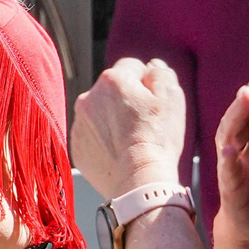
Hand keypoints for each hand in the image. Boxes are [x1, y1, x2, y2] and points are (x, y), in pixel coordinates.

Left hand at [71, 58, 186, 199]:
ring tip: (131, 140)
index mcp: (112, 80)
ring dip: (112, 120)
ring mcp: (79, 123)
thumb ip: (161, 73)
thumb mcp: (171, 98)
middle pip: (112, 90)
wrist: (139, 181)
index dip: (146, 83)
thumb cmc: (157, 139)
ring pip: (99, 113)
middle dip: (126, 101)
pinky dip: (103, 141)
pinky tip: (120, 153)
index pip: (131, 67)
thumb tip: (151, 67)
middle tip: (143, 123)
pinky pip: (91, 136)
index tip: (153, 101)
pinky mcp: (76, 147)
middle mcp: (88, 97)